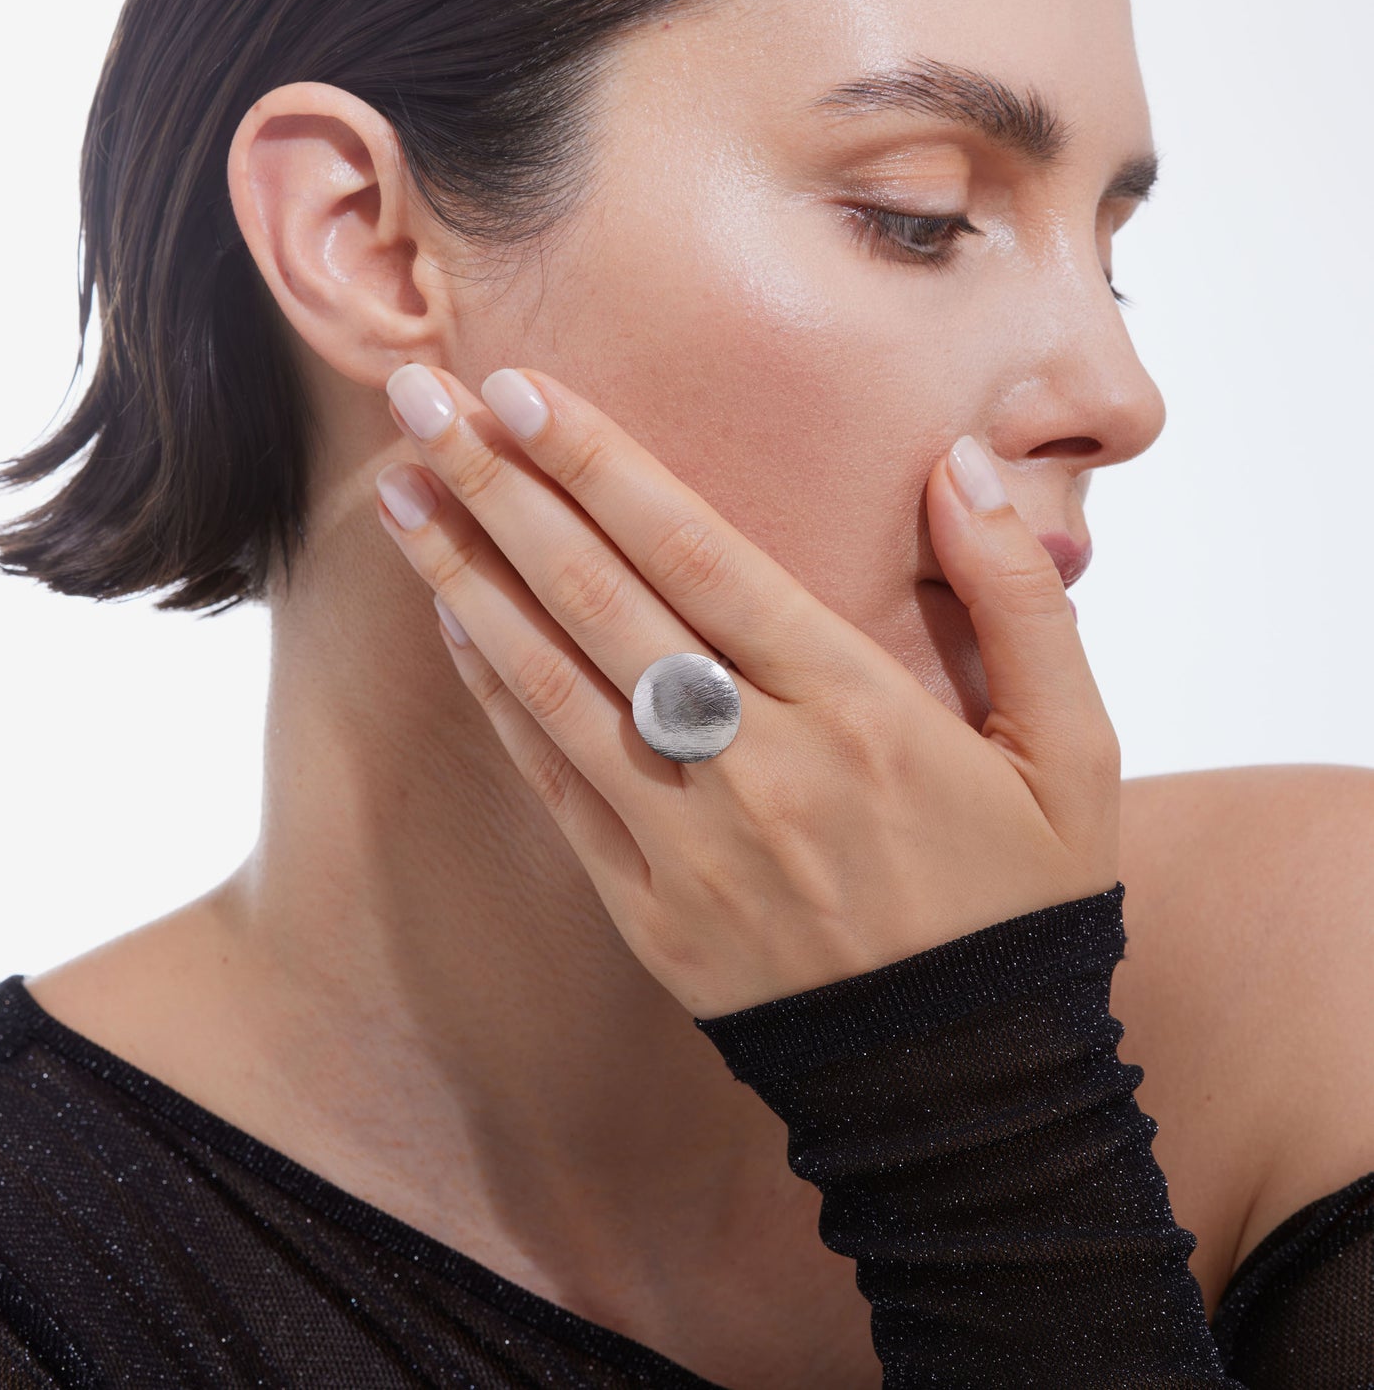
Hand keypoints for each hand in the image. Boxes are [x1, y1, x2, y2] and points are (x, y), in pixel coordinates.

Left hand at [374, 364, 1119, 1018]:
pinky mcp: (649, 912)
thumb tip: (959, 468)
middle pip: (603, 602)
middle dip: (504, 491)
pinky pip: (555, 788)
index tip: (525, 391)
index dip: (603, 467)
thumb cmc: (1020, 902)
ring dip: (469, 584)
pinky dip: (499, 700)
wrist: (963, 1086)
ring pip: (555, 688)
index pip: (701, 557)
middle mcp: (757, 765)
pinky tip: (454, 628)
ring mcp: (689, 845)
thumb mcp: (1073, 750)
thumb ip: (1018, 599)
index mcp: (858, 710)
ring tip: (402, 497)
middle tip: (421, 402)